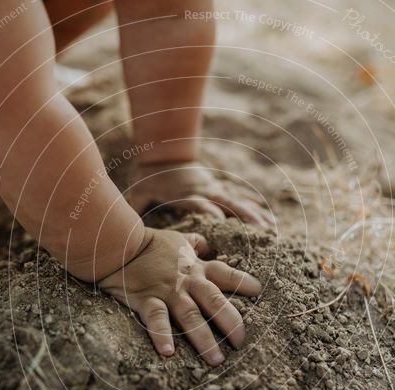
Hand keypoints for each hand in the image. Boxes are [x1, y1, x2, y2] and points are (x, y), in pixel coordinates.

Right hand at [98, 228, 261, 365]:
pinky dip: (162, 335)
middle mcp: (187, 282)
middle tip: (241, 343)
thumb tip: (206, 244)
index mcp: (196, 268)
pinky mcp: (146, 300)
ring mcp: (168, 292)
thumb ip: (194, 244)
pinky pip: (156, 320)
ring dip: (205, 339)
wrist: (118, 243)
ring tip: (216, 360)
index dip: (244, 283)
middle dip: (231, 323)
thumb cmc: (149, 243)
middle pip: (215, 302)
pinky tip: (168, 353)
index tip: (259, 292)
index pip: (226, 275)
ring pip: (191, 317)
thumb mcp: (177, 240)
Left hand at [126, 162, 275, 227]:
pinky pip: (241, 199)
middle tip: (261, 231)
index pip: (199, 203)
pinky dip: (256, 208)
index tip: (221, 224)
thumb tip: (121, 225)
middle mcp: (204, 191)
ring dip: (256, 215)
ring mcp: (215, 189)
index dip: (209, 212)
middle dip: (245, 217)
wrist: (163, 152)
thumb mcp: (138, 192)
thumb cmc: (149, 178)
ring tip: (272, 229)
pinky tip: (271, 220)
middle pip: (227, 203)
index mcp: (185, 193)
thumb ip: (133, 208)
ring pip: (239, 202)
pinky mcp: (220, 189)